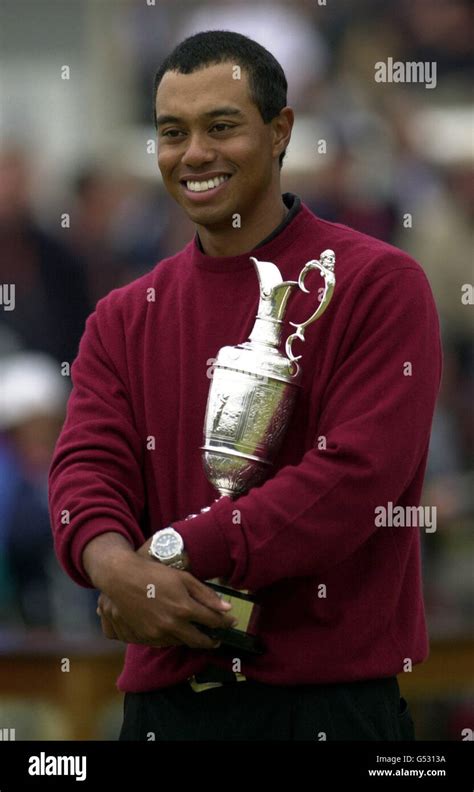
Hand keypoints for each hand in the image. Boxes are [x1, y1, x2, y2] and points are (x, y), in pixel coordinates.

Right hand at [96, 553, 236, 648]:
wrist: (121, 579)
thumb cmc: (154, 574)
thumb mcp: (183, 578)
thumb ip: (206, 594)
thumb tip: (227, 608)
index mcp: (184, 608)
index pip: (212, 621)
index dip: (224, 623)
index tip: (230, 622)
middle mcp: (172, 625)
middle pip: (199, 641)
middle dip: (212, 640)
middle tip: (217, 638)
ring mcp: (158, 634)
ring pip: (182, 643)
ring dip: (193, 640)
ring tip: (198, 633)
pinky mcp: (145, 638)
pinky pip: (166, 643)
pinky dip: (175, 639)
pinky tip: (177, 631)